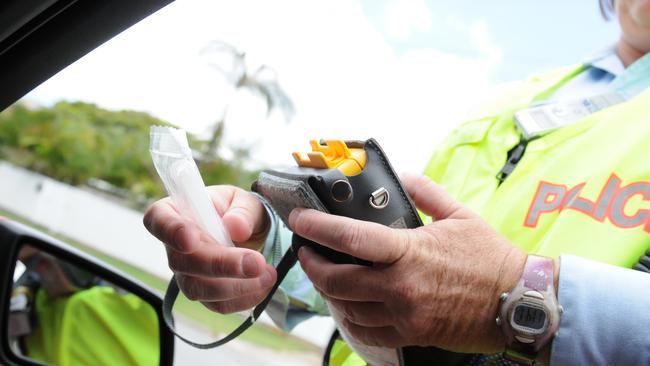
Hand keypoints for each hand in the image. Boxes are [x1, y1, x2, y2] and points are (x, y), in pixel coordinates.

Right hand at [143, 185, 276, 313]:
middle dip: (221, 265)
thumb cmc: (239, 211)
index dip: (171, 231)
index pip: (158, 220)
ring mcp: (186, 274)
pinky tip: (264, 285)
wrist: (249, 233)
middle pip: (182, 262)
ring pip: (198, 289)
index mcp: (176, 212)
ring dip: (236, 286)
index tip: (190, 240)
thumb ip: (243, 211)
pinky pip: (218, 304)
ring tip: (268, 273)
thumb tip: (235, 227)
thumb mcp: (246, 201)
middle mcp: (174, 246)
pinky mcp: (204, 294)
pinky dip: (244, 299)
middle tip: (256, 263)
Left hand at [289, 173, 527, 352]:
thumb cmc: (491, 258)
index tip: (299, 220)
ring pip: (346, 308)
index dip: (317, 228)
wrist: (519, 303)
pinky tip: (348, 304)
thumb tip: (405, 175)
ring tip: (327, 275)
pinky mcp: (410, 334)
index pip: (350, 238)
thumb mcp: (461, 215)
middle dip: (312, 265)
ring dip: (329, 291)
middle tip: (307, 252)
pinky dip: (350, 316)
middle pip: (336, 280)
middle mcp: (401, 286)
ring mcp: (404, 314)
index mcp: (410, 252)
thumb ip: (427, 192)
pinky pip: (366, 331)